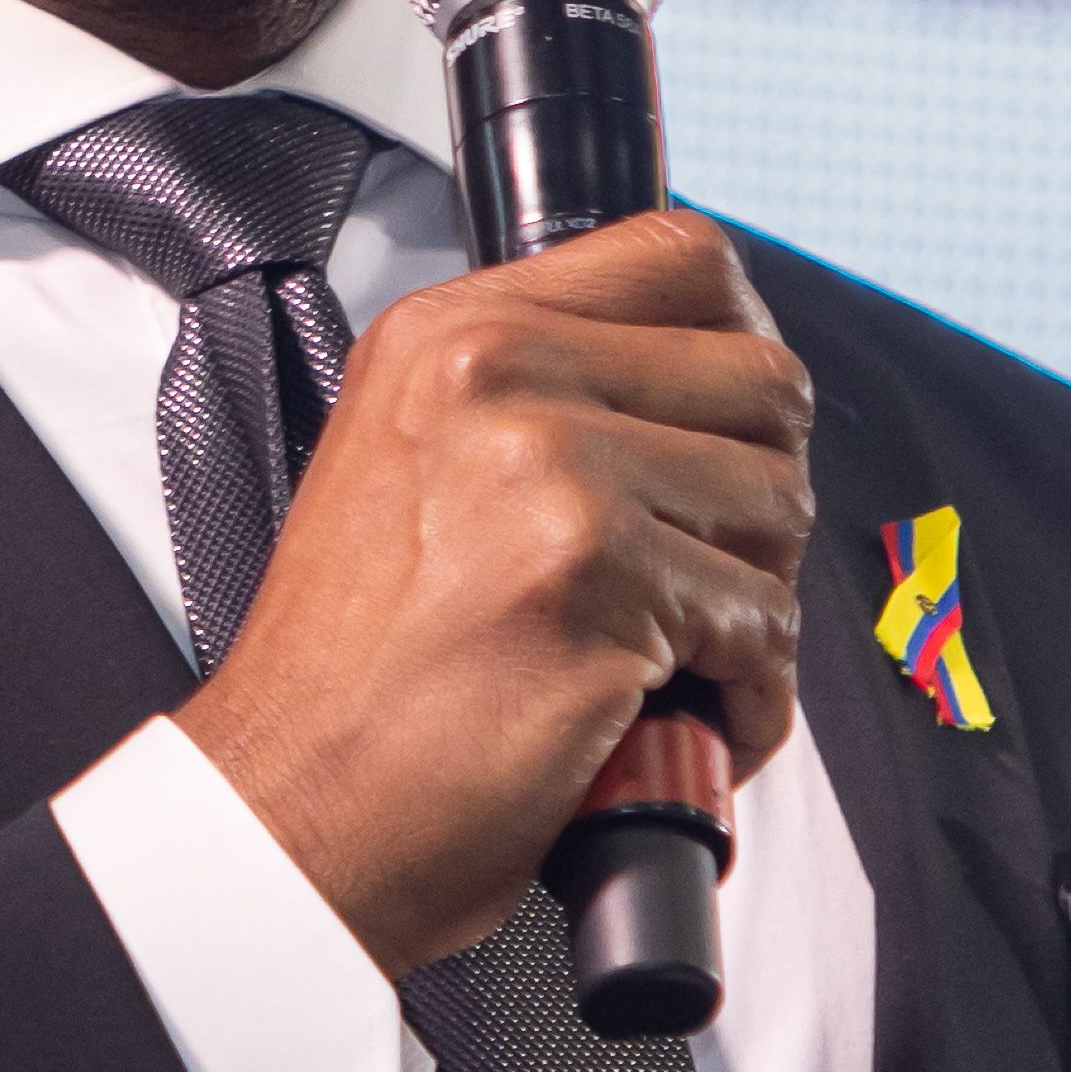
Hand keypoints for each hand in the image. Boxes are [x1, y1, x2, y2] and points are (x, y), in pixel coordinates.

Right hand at [179, 213, 812, 971]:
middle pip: (761, 381)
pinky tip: (669, 724)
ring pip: (778, 504)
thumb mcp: (409, 467)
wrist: (291, 814)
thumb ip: (532, 401)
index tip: (733, 427)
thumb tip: (692, 392)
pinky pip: (766, 624)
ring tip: (672, 661)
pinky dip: (746, 699)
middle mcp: (498, 376)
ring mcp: (550, 470)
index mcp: (453, 333)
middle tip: (698, 575)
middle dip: (757, 497)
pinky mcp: (600, 578)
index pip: (680, 256)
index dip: (741, 343)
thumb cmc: (352, 683)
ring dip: (754, 604)